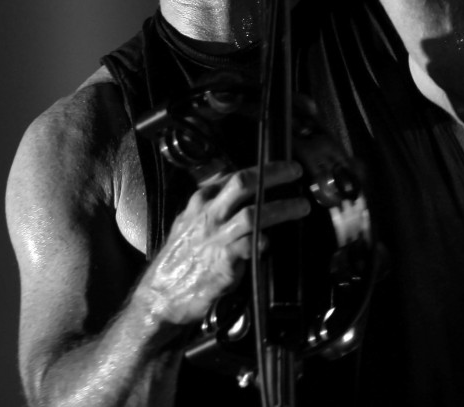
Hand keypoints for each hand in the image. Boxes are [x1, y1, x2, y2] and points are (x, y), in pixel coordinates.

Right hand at [135, 161, 308, 330]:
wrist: (161, 296)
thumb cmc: (179, 259)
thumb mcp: (188, 222)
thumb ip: (212, 205)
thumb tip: (237, 191)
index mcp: (200, 202)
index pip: (234, 175)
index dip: (262, 168)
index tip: (283, 167)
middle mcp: (208, 215)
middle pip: (244, 184)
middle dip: (274, 174)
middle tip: (296, 171)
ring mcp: (216, 238)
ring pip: (253, 214)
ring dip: (282, 208)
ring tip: (302, 206)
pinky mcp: (223, 263)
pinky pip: (249, 246)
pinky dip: (263, 242)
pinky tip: (273, 241)